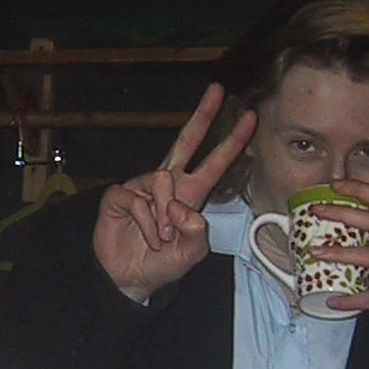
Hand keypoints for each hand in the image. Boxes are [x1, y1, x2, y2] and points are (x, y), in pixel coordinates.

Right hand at [93, 84, 255, 301]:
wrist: (128, 279)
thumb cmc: (161, 265)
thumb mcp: (190, 255)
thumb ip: (196, 234)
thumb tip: (185, 210)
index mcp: (190, 195)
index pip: (214, 162)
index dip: (231, 142)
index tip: (249, 118)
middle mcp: (167, 184)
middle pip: (186, 141)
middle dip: (203, 115)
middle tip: (217, 90)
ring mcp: (142, 187)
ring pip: (162, 180)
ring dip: (165, 217)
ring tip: (161, 239)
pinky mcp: (120, 195)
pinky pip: (138, 199)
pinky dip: (146, 222)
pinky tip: (143, 236)